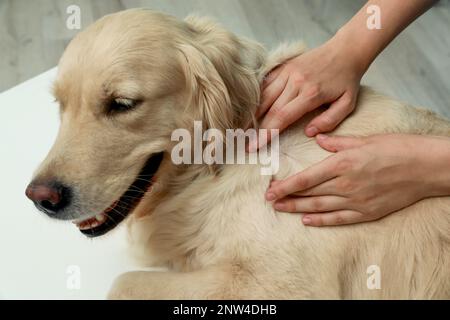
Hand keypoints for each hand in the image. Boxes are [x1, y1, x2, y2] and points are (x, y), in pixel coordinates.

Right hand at [254, 35, 364, 149]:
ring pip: (263, 96)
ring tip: (243, 129)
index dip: (266, 133)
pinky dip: (256, 98)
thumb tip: (309, 133)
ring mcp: (287, 72)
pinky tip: (251, 110)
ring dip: (252, 114)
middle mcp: (295, 82)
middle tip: (245, 143)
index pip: (282, 117)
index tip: (255, 146)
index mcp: (310, 94)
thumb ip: (330, 121)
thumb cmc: (347, 80)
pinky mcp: (283, 67)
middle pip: (269, 109)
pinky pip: (265, 84)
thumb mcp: (347, 103)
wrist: (345, 50)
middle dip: (256, 129)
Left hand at [266, 134, 448, 226]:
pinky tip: (307, 220)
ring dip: (298, 209)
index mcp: (342, 164)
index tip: (270, 190)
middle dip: (287, 197)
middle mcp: (345, 184)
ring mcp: (356, 201)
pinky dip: (321, 220)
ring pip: (319, 207)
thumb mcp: (364, 139)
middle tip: (270, 201)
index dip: (285, 186)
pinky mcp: (366, 212)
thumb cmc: (396, 148)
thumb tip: (318, 138)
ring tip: (282, 209)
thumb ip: (337, 142)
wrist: (425, 167)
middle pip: (309, 194)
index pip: (306, 178)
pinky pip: (339, 219)